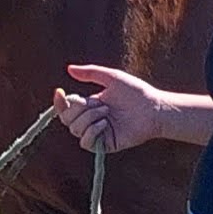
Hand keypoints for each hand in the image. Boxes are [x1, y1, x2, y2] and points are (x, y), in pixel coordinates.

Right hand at [53, 62, 183, 153]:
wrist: (153, 108)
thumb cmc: (136, 92)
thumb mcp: (111, 77)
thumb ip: (90, 73)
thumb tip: (69, 69)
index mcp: (90, 105)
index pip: (66, 108)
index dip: (59, 102)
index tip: (59, 91)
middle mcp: (91, 120)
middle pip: (67, 119)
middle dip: (79, 109)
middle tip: (99, 104)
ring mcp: (98, 133)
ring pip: (75, 130)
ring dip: (88, 118)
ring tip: (107, 113)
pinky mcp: (105, 145)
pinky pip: (86, 142)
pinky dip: (91, 131)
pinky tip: (105, 124)